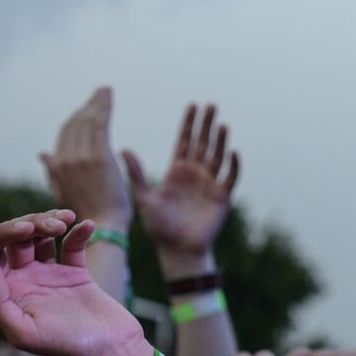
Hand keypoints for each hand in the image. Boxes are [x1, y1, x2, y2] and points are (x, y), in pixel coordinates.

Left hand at [0, 211, 144, 355]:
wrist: (110, 348)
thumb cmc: (66, 345)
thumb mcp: (23, 333)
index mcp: (8, 292)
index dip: (1, 233)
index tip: (26, 231)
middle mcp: (24, 281)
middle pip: (14, 237)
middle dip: (30, 222)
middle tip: (53, 226)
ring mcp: (49, 275)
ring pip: (39, 235)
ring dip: (49, 221)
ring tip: (66, 221)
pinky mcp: (75, 272)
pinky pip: (71, 243)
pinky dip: (78, 230)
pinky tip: (88, 225)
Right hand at [39, 87, 131, 230]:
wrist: (103, 227)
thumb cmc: (89, 214)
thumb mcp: (64, 192)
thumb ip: (53, 170)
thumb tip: (42, 153)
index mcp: (56, 167)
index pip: (65, 134)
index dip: (76, 118)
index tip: (88, 107)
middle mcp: (64, 160)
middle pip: (75, 124)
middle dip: (87, 107)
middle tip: (99, 94)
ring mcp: (80, 158)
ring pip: (87, 121)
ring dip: (96, 102)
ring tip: (105, 91)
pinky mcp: (98, 156)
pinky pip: (99, 123)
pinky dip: (103, 105)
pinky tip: (108, 94)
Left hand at [123, 104, 238, 270]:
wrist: (176, 250)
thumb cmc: (160, 227)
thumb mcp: (144, 197)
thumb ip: (136, 174)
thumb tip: (122, 148)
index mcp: (177, 172)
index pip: (185, 142)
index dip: (189, 124)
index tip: (193, 106)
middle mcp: (195, 174)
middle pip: (203, 144)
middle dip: (206, 125)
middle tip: (210, 105)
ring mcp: (210, 184)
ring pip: (217, 157)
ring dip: (220, 141)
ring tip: (221, 123)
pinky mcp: (222, 197)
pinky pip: (230, 177)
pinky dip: (233, 165)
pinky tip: (232, 151)